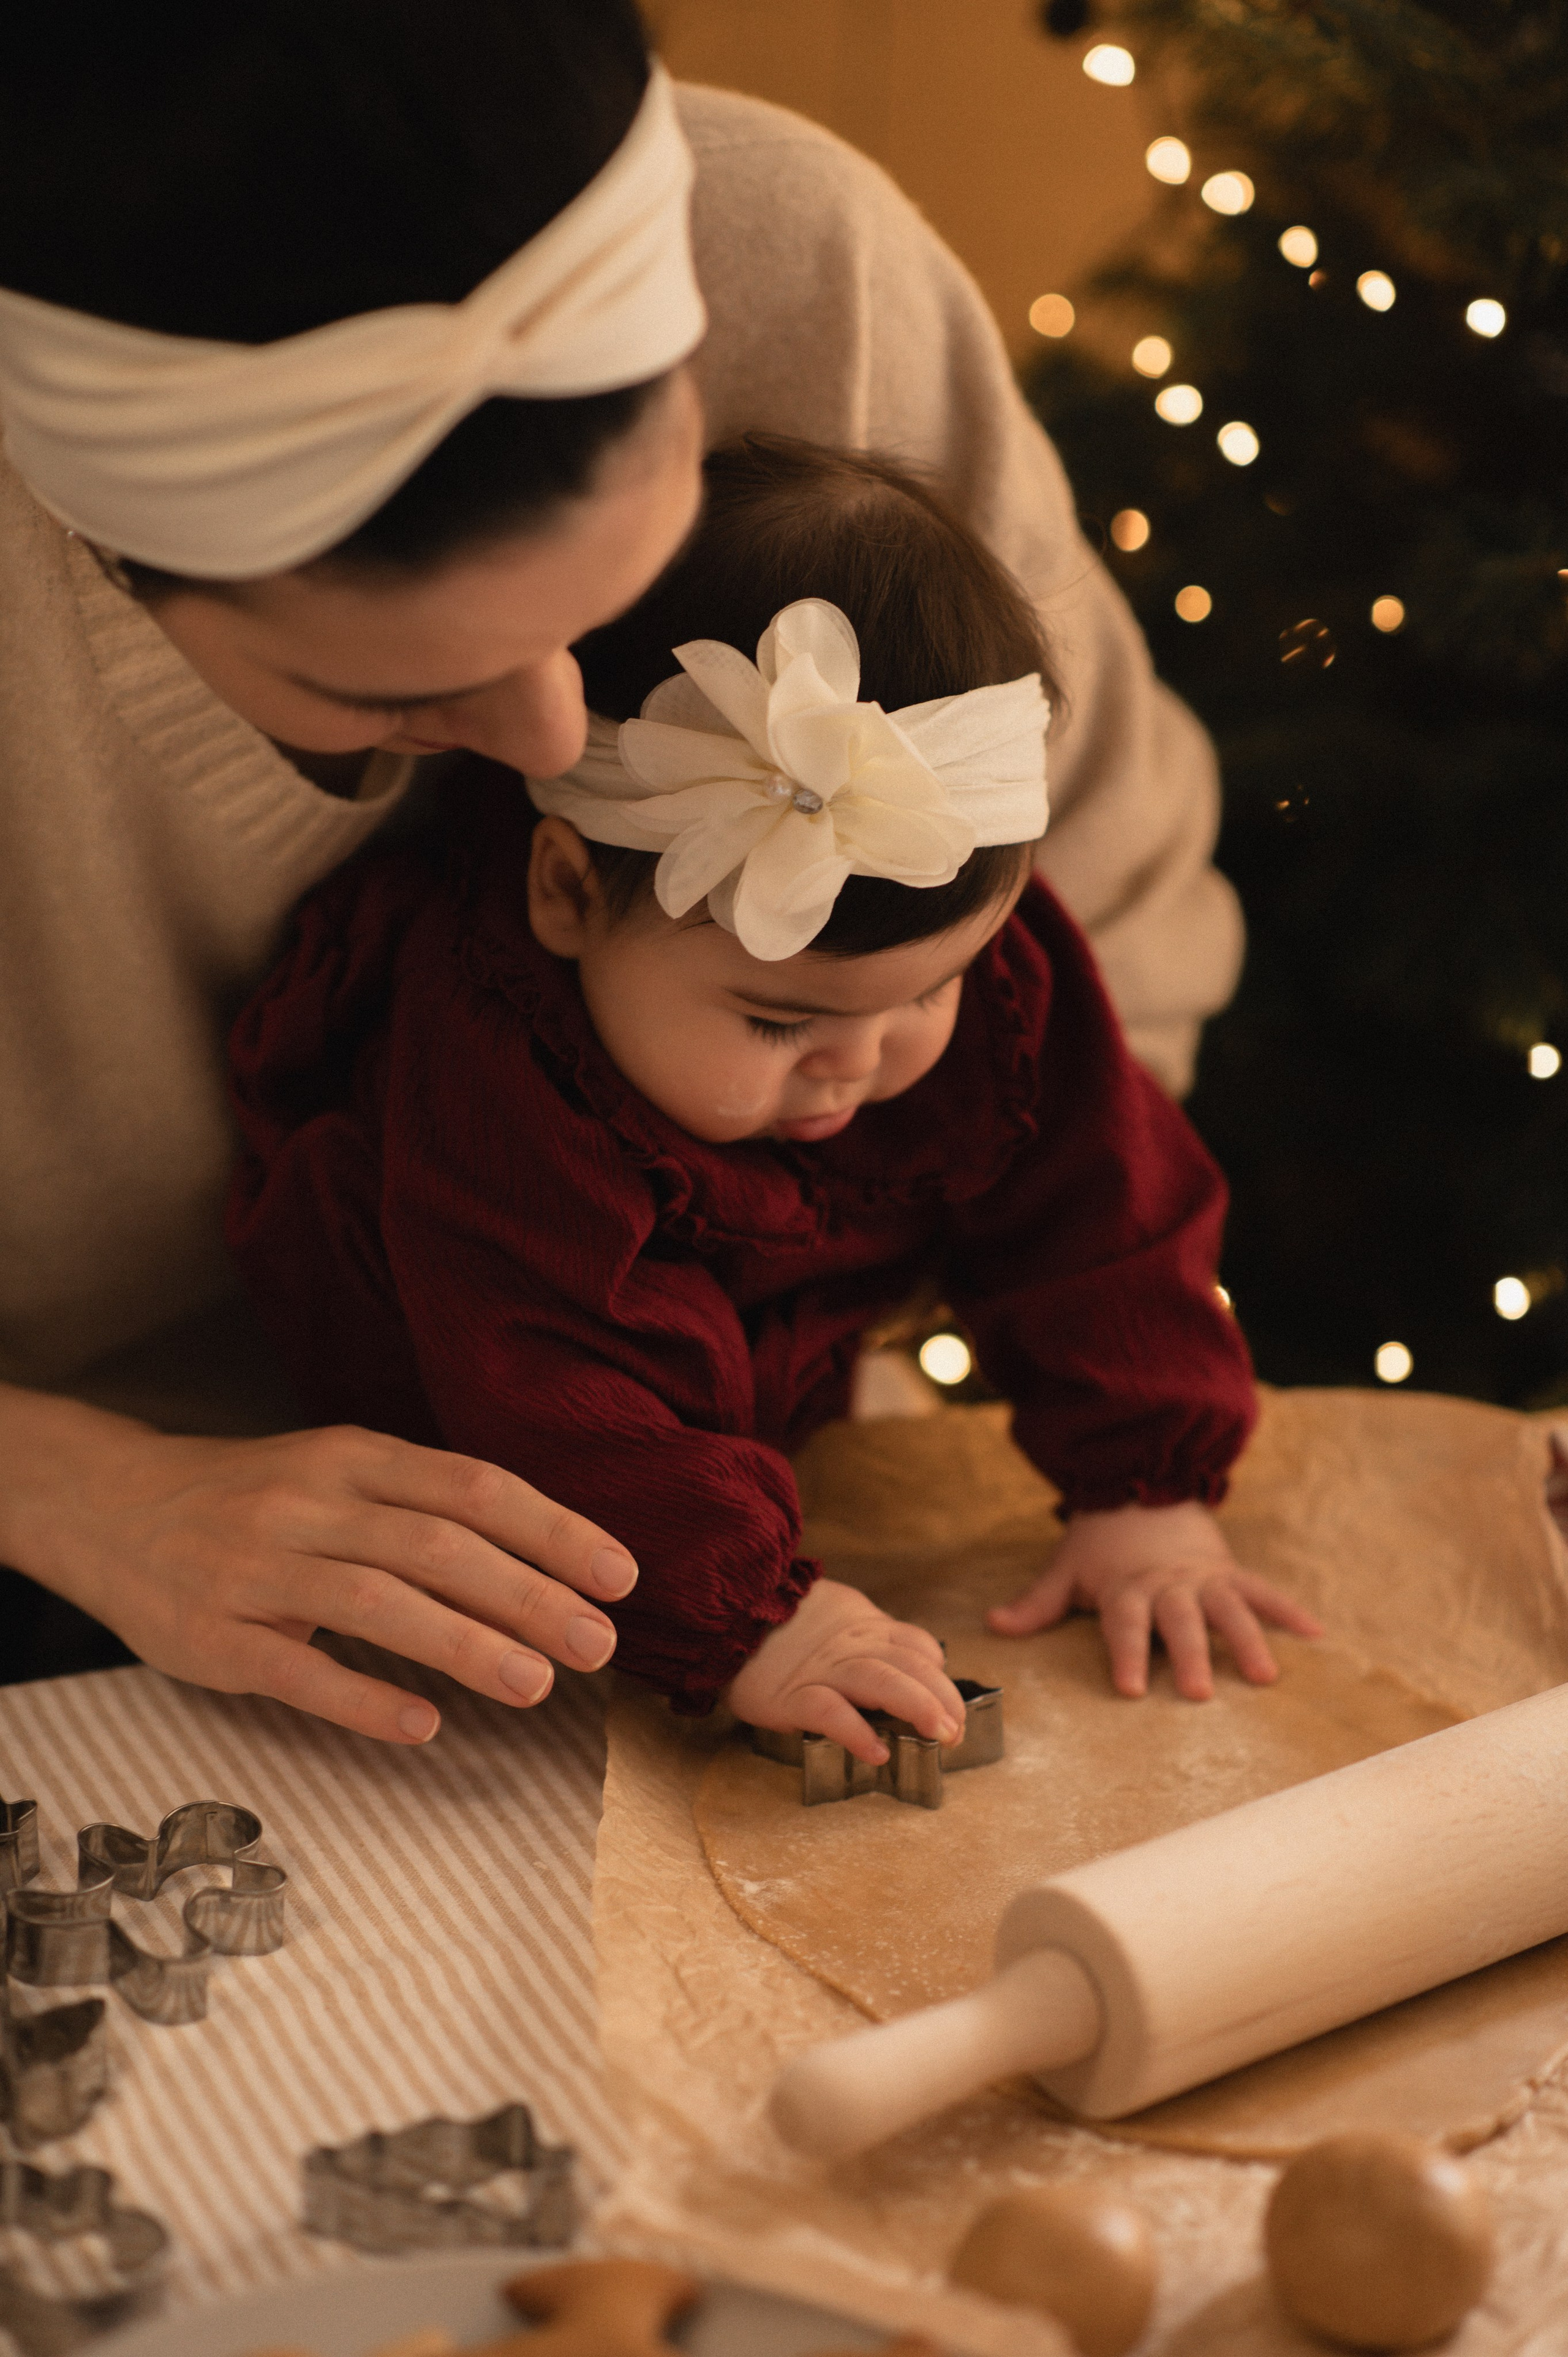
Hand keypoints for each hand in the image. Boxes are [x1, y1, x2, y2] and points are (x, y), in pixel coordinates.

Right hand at [0, 1387, 638, 1743]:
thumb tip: (545, 1556)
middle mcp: (310, 1503)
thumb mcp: (338, 1471)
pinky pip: (297, 1670)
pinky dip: (365, 1698)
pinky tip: (426, 1724)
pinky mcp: (215, 1637)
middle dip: (530, 1595)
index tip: (619, 1576)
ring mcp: (258, 1570)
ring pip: (378, 1603)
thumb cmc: (255, 1497)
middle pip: (438, 1546)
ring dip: (467, 1645)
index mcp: (354, 1457)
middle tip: (601, 1645)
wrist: (112, 1506)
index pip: (472, 1487)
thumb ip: (424, 1504)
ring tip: (539, 1683)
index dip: (552, 1529)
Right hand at [726, 1577, 967, 1764]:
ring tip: (940, 1735)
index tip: (951, 1704)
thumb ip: (873, 1635)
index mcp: (863, 1628)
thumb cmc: (783, 1624)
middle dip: (942, 1697)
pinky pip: (829, 1713)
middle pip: (909, 1665)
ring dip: (916, 1706)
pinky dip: (856, 1731)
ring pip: (880, 1681)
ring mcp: (822, 1669)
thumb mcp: (838, 1615)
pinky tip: (877, 1752)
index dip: (939, 1673)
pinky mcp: (791, 1696)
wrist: (725, 1611)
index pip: (916, 1645)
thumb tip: (920, 1659)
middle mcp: (850, 1646)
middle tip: (957, 1731)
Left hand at [986, 1498, 1321, 1700]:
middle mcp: (1167, 1584)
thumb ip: (1037, 1604)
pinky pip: (1263, 1590)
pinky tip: (1316, 1635)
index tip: (1131, 1688)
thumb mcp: (1066, 1569)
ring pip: (1228, 1608)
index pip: (1124, 1623)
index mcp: (1126, 1588)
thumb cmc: (1100, 1544)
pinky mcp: (1230, 1571)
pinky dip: (1289, 1610)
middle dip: (1190, 1654)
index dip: (1127, 1653)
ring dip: (1247, 1639)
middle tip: (1201, 1693)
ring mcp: (1203, 1577)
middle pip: (1179, 1620)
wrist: (1141, 1488)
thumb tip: (992, 1625)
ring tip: (1265, 1676)